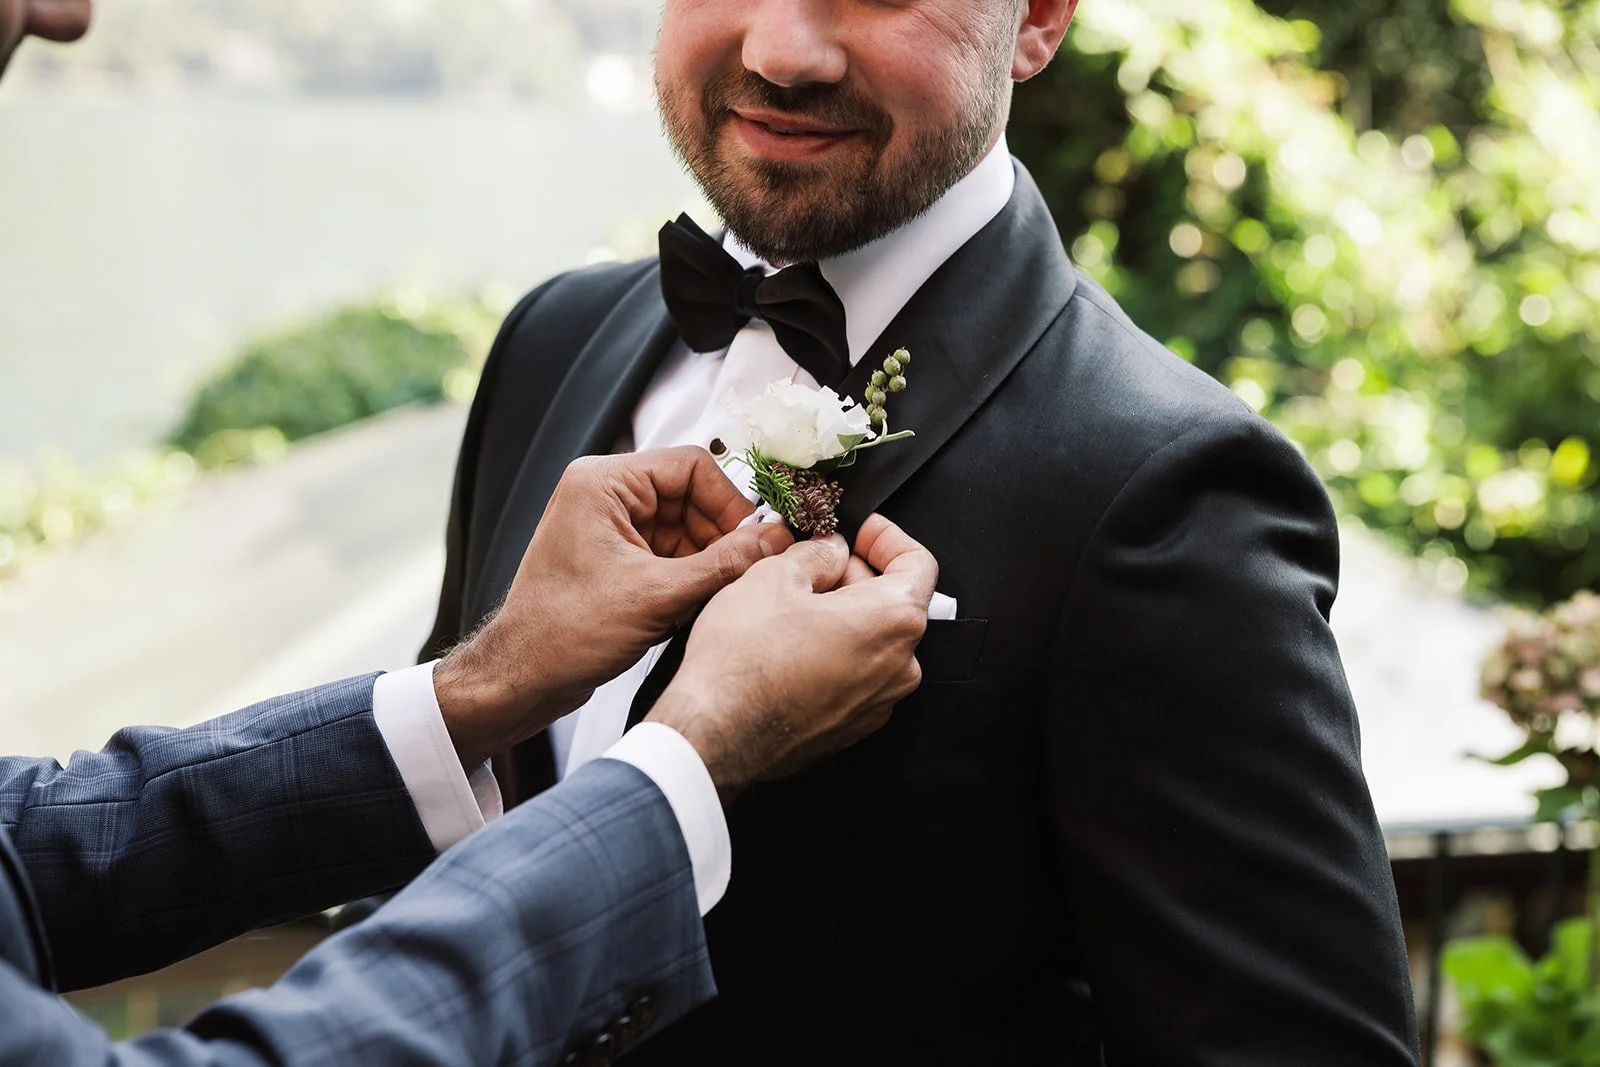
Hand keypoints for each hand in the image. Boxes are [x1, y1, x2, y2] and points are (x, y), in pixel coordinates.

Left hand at [435, 447, 793, 769]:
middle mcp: (604, 494)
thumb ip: (724, 564)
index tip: (754, 539)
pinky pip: (669, 550)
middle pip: (691, 496)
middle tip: (745, 571)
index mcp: (604, 482)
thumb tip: (775, 539)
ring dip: (707, 558)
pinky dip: (690, 573)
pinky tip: (695, 603)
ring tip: (717, 593)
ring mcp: (609, 525)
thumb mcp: (660, 595)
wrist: (524, 676)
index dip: (729, 502)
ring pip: (684, 527)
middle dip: (720, 535)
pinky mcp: (615, 556)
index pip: (691, 465)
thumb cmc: (567, 632)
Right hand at [647, 514, 937, 796]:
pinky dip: (834, 652)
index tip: (859, 530)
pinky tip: (790, 645)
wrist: (716, 735)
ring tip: (791, 606)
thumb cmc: (744, 664)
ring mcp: (878, 702)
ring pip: (872, 640)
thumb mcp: (773, 576)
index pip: (918, 562)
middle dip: (855, 574)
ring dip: (842, 615)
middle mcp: (899, 666)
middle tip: (811, 564)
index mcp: (893, 619)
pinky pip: (856, 674)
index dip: (886, 537)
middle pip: (894, 601)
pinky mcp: (852, 725)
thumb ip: (816, 553)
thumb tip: (829, 550)